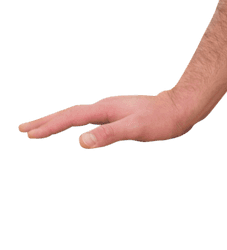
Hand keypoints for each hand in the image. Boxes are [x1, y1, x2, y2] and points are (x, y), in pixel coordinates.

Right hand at [17, 90, 195, 149]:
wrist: (181, 108)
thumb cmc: (160, 120)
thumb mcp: (135, 129)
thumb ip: (109, 135)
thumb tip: (81, 141)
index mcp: (105, 109)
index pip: (71, 118)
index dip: (49, 126)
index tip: (29, 133)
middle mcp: (106, 107)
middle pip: (69, 113)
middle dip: (46, 121)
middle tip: (22, 128)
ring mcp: (112, 110)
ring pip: (78, 115)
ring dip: (58, 121)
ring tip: (42, 127)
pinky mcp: (118, 115)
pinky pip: (89, 118)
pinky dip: (75, 122)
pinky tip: (78, 127)